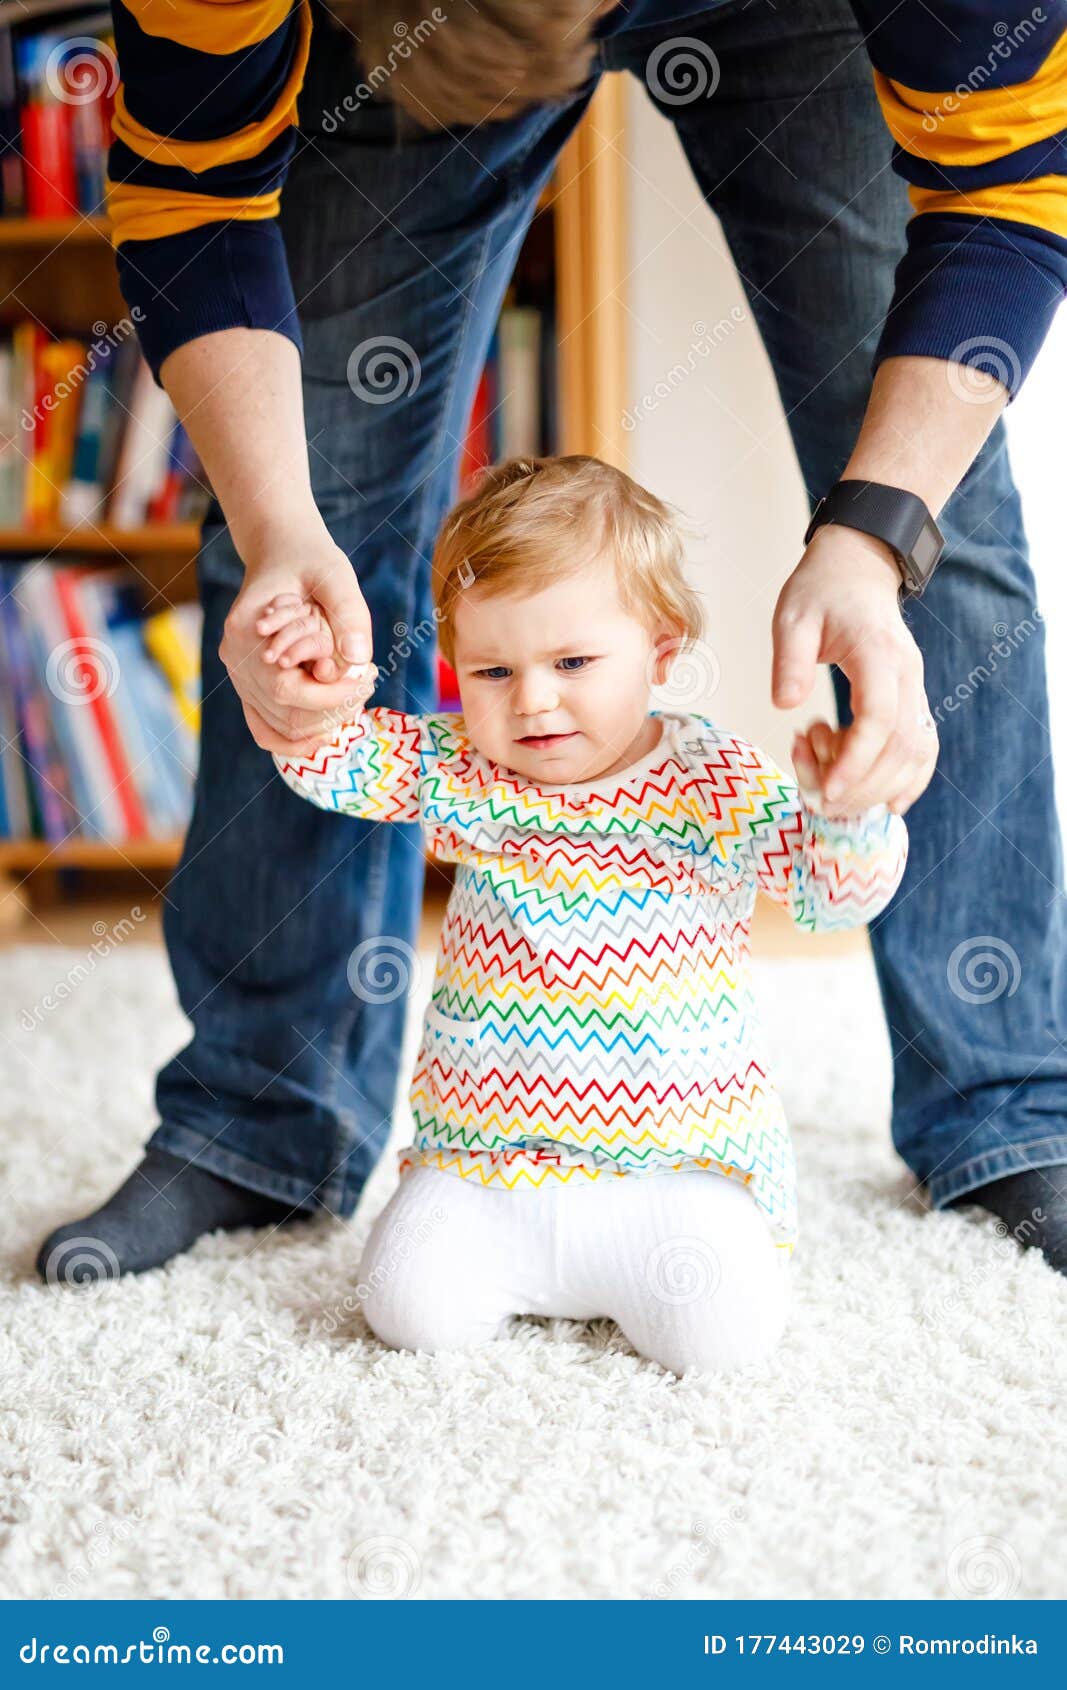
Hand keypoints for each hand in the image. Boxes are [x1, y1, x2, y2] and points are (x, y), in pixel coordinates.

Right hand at [218, 527, 377, 755]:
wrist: (282, 553)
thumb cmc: (309, 560)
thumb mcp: (334, 573)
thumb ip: (348, 612)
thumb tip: (360, 657)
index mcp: (246, 630)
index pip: (288, 689)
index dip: (333, 695)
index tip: (368, 677)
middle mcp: (235, 659)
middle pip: (285, 715)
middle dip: (334, 710)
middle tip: (367, 684)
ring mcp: (238, 675)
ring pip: (278, 728)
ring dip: (323, 725)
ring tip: (354, 698)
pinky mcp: (248, 685)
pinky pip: (264, 727)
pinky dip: (294, 740)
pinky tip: (327, 735)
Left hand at [771, 524, 937, 815]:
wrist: (857, 568)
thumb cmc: (820, 591)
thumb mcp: (791, 616)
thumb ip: (789, 660)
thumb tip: (786, 705)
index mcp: (878, 654)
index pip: (878, 718)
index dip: (855, 761)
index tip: (824, 789)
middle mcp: (907, 675)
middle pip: (900, 747)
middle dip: (861, 785)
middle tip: (817, 799)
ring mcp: (916, 689)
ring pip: (916, 754)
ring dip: (878, 788)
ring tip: (831, 790)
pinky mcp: (913, 700)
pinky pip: (923, 748)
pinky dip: (909, 781)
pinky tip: (885, 803)